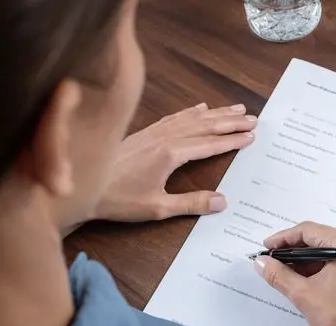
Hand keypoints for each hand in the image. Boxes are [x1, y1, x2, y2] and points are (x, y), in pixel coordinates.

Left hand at [95, 103, 255, 221]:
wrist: (82, 186)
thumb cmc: (117, 199)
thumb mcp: (157, 207)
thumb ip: (191, 203)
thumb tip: (222, 201)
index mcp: (170, 154)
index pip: (210, 144)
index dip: (232, 140)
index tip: (251, 136)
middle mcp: (164, 138)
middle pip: (205, 125)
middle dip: (231, 121)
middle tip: (253, 118)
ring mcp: (154, 132)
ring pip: (192, 118)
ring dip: (216, 113)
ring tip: (236, 108)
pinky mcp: (144, 132)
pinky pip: (174, 117)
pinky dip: (191, 111)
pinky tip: (199, 108)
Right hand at [254, 222, 335, 325]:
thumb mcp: (303, 294)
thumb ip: (278, 274)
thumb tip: (261, 262)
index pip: (309, 231)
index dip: (283, 238)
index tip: (266, 248)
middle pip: (320, 237)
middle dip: (294, 250)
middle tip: (273, 261)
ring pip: (330, 249)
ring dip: (307, 259)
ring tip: (285, 272)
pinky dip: (322, 266)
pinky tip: (305, 277)